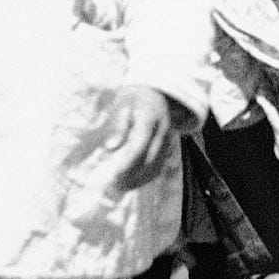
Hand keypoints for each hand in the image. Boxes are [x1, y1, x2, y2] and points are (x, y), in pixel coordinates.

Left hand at [93, 83, 183, 197]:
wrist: (155, 92)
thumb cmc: (133, 98)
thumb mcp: (121, 104)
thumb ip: (117, 125)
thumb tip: (110, 147)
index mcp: (149, 117)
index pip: (140, 144)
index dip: (129, 162)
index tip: (116, 174)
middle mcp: (162, 130)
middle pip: (150, 159)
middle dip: (133, 175)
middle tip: (114, 185)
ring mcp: (168, 139)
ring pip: (157, 166)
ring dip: (140, 179)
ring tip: (121, 187)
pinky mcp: (168, 146)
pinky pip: (159, 166)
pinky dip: (147, 177)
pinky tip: (132, 182)